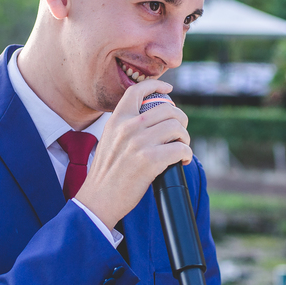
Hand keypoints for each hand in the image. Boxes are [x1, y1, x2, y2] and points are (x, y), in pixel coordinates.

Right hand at [74, 79, 190, 228]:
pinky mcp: (150, 161)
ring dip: (185, 138)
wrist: (98, 198)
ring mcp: (139, 143)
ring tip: (181, 148)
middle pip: (168, 110)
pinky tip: (182, 161)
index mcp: (117, 120)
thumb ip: (125, 127)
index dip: (156, 85)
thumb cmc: (106, 173)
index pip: (137, 91)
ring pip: (177, 128)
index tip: (168, 90)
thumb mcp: (109, 140)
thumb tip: (151, 119)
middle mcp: (128, 127)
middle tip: (179, 134)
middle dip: (180, 120)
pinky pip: (180, 149)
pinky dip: (186, 154)